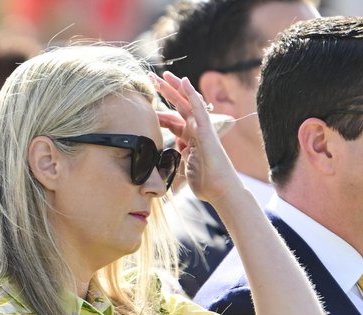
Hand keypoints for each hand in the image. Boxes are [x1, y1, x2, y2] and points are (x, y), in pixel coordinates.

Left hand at [153, 72, 243, 209]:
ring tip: (163, 75)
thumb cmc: (204, 182)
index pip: (171, 120)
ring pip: (187, 103)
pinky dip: (192, 94)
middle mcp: (195, 130)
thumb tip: (160, 161)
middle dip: (164, 93)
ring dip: (175, 88)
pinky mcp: (207, 131)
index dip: (157, 112)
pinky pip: (199, 109)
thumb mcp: (181, 168)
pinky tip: (184, 82)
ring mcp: (202, 129)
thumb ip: (173, 159)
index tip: (143, 104)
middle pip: (178, 106)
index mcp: (188, 138)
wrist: (219, 190)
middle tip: (149, 79)